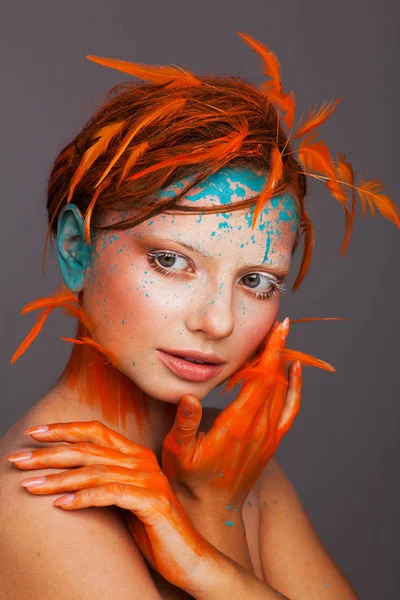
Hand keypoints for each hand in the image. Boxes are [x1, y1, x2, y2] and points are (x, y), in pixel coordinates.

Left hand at [7, 422, 220, 592]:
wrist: (188, 557)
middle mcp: (143, 461)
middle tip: (18, 459)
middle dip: (49, 454)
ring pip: (94, 472)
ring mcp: (149, 480)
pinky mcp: (152, 502)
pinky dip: (83, 498)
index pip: (96, 431)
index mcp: (136, 454)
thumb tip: (61, 474)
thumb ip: (103, 480)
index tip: (34, 433)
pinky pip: (111, 494)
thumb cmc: (150, 529)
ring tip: (29, 486)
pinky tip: (60, 505)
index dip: (65, 429)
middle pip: (89, 450)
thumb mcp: (123, 498)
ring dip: (57, 479)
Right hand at [162, 318, 300, 511]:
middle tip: (281, 324)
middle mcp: (258, 429)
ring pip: (282, 392)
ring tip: (284, 339)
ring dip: (284, 364)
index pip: (260, 380)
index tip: (276, 330)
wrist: (213, 508)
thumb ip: (185, 423)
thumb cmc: (191, 478)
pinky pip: (289, 411)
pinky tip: (294, 373)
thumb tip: (190, 397)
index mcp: (237, 426)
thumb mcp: (178, 451)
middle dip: (278, 349)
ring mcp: (268, 436)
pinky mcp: (271, 442)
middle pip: (274, 380)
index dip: (270, 353)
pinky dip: (295, 389)